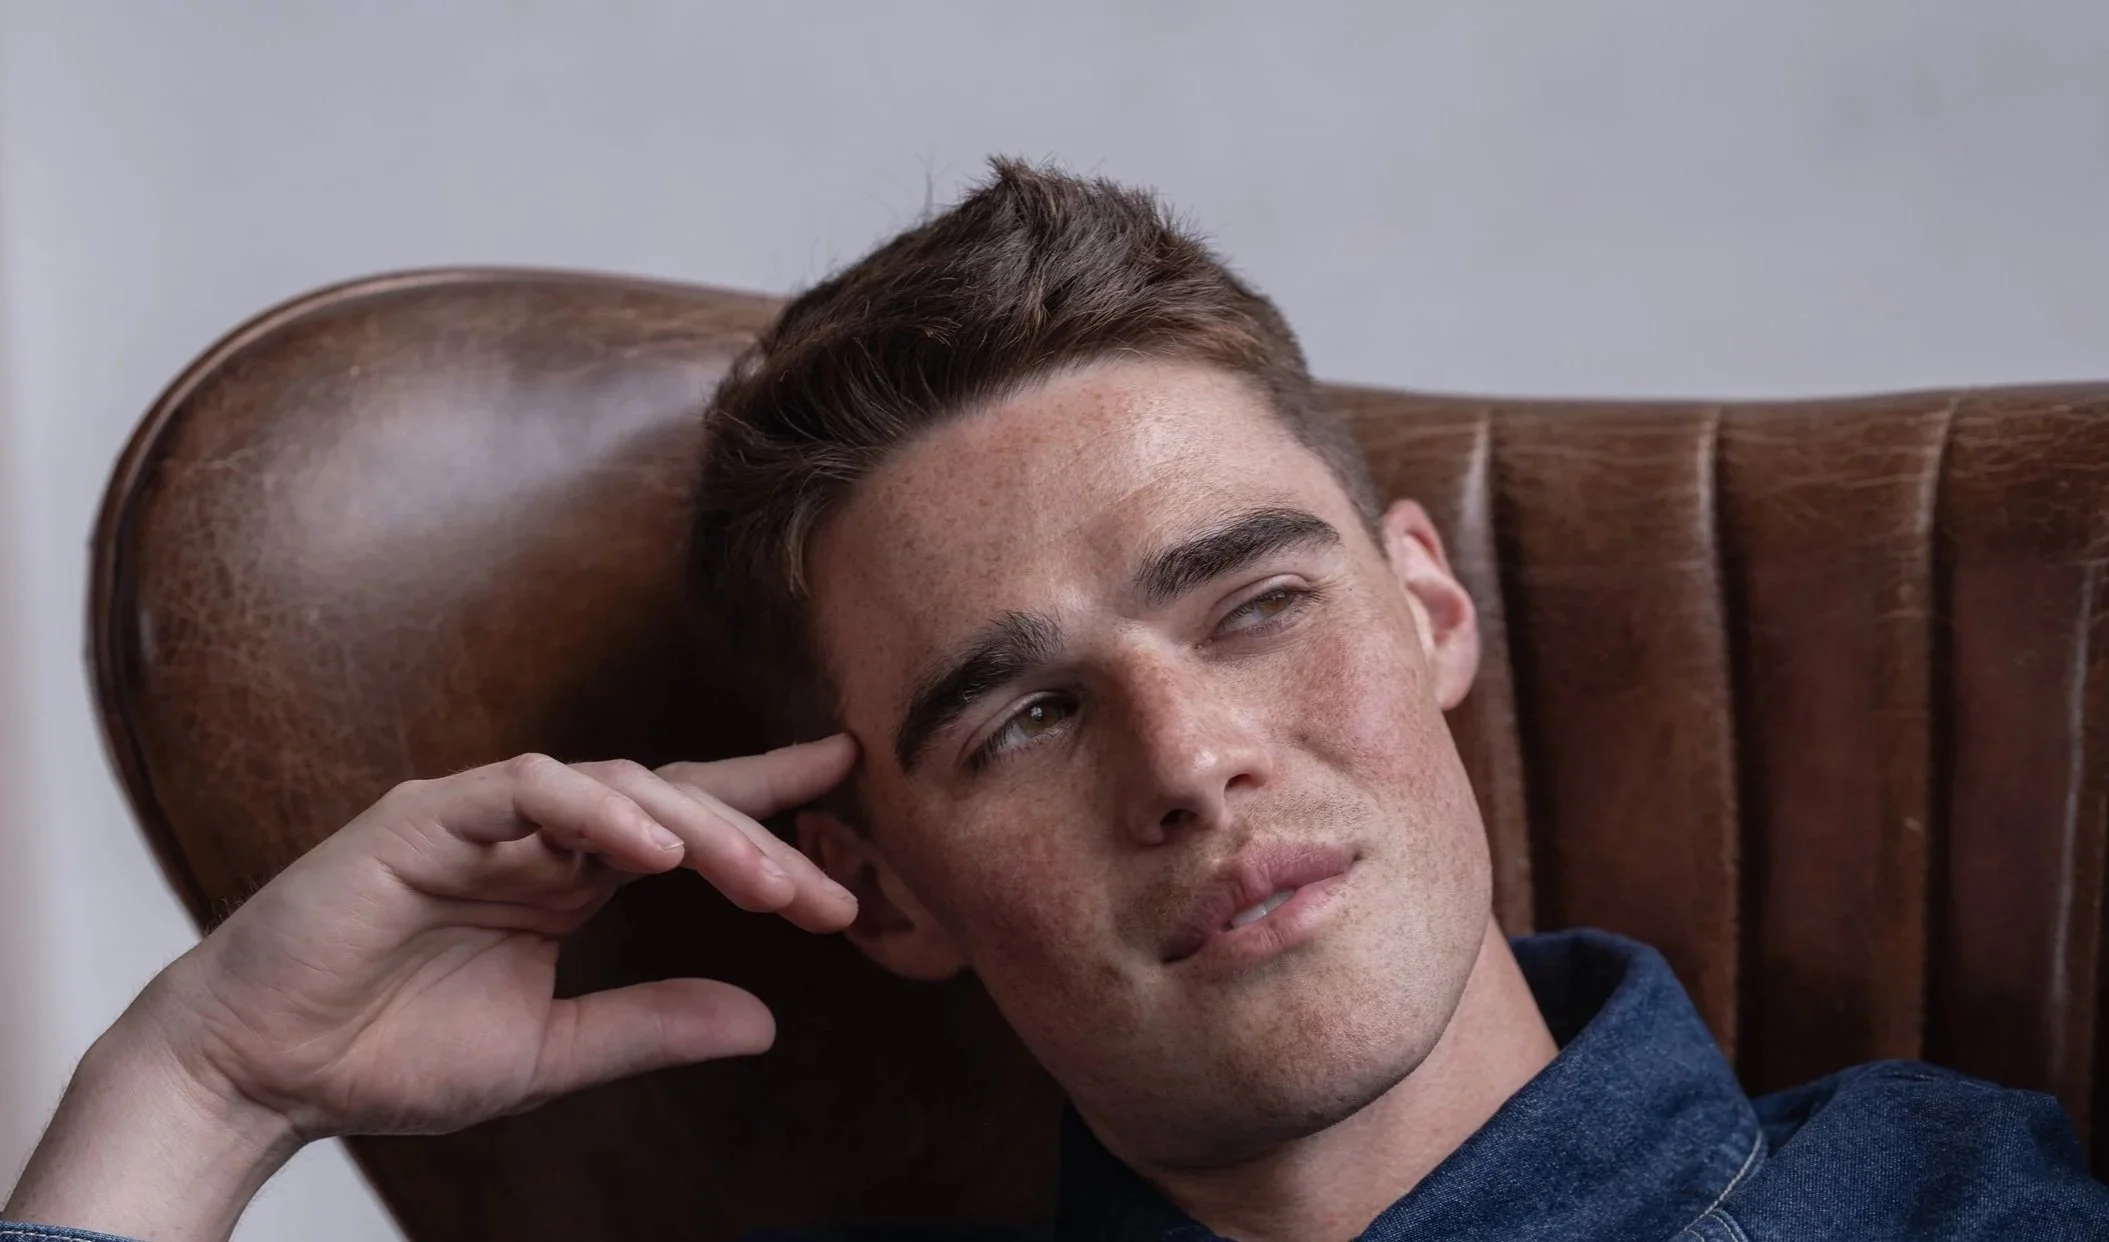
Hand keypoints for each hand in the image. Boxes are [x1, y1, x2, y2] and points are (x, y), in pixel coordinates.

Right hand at [5, 737, 857, 1239]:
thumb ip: (652, 1026)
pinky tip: (656, 852)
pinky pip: (528, 792)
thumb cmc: (390, 1058)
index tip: (851, 793)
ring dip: (699, 830)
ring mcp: (482, 817)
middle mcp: (535, 833)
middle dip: (758, 838)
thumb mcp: (552, 1052)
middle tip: (828, 892)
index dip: (767, 802)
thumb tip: (767, 1023)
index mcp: (568, 876)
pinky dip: (597, 814)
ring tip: (767, 883)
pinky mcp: (426, 818)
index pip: (685, 819)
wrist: (263, 1075)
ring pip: (616, 785)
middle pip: (672, 801)